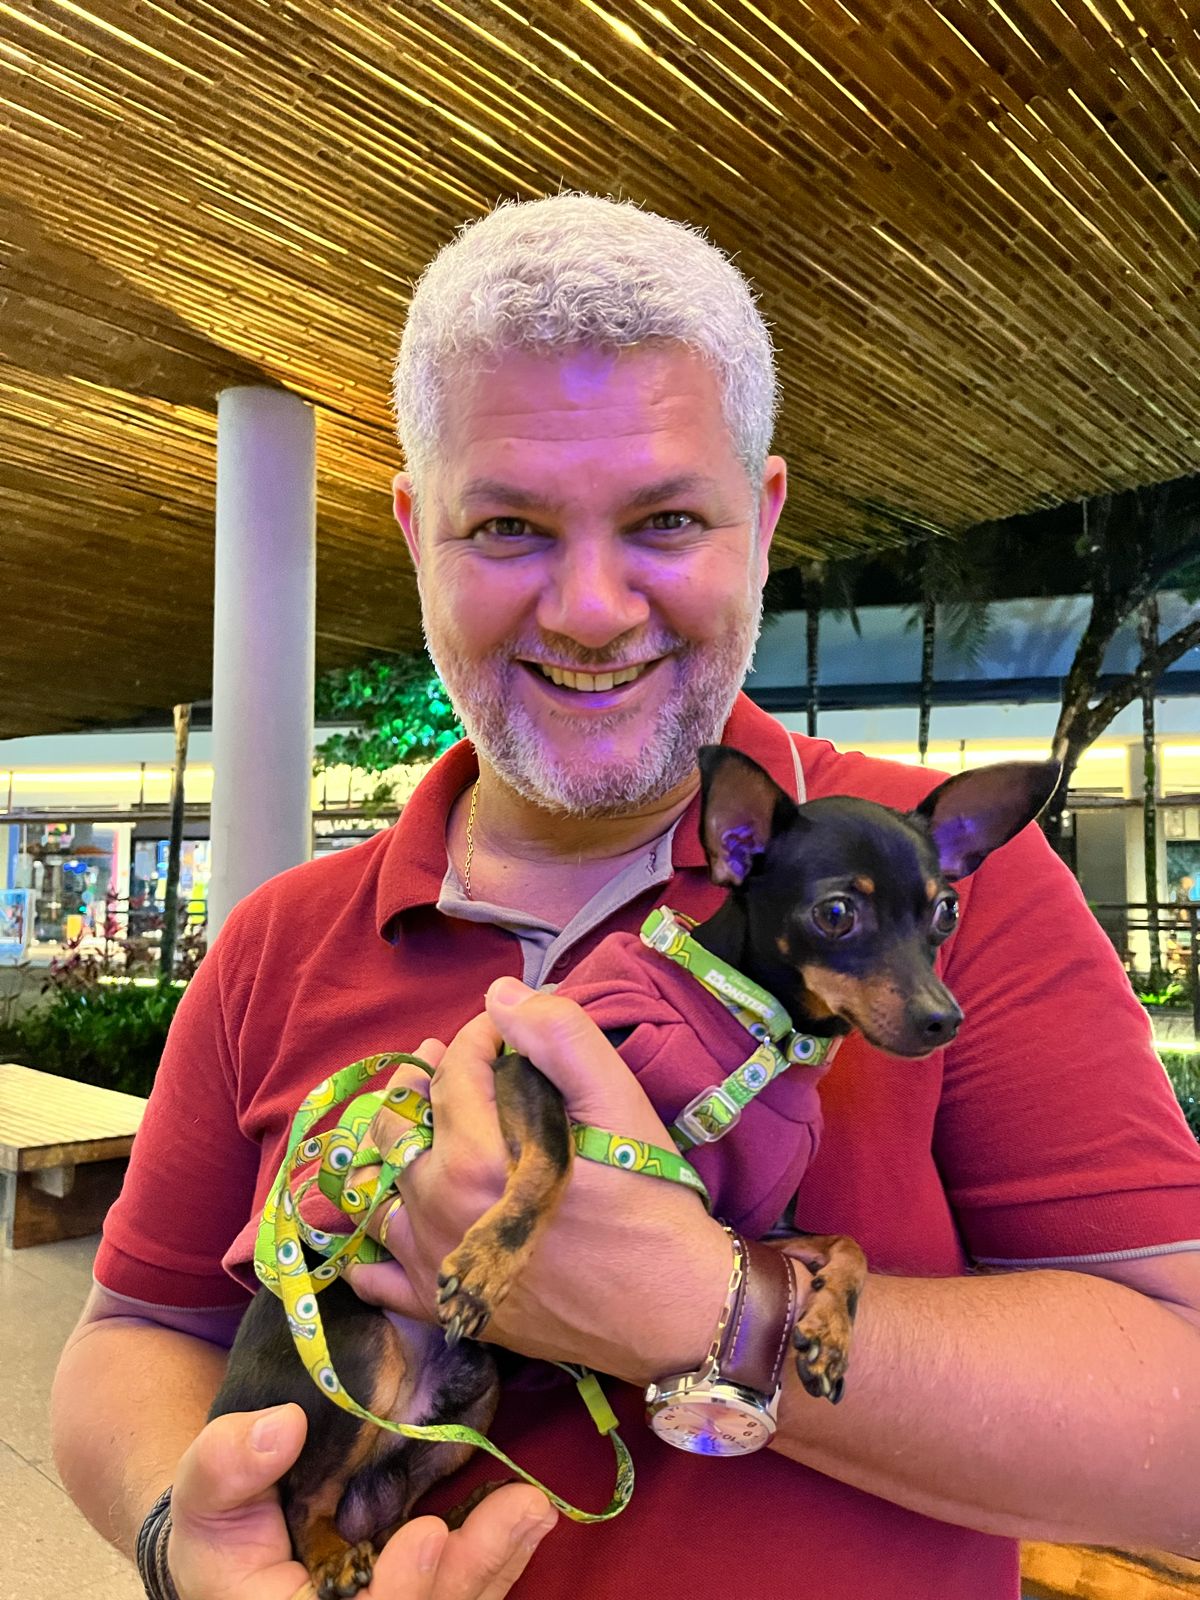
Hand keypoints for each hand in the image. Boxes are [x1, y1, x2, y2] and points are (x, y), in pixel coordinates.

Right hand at [167, 1402, 556, 1598]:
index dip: (400, 1595)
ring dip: (499, 1562)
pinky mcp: (425, 1598)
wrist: (239, 1553)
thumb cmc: (221, 1526)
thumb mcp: (205, 1495)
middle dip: (471, 1573)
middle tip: (521, 1510)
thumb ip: (228, 1466)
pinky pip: (468, 1594)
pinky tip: (530, 1518)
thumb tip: (282, 1428)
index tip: (427, 1535)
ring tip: (534, 1507)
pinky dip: (501, 1559)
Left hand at [345, 979, 730, 1385]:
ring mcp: (434, 1265)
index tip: (502, 1032)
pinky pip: (375, 1274)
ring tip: (424, 1130)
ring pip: (377, 1192)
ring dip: (396, 1152)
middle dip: (423, 1085)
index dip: (474, 1037)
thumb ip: (559, 1037)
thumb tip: (500, 994)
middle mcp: (438, 1211)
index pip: (450, 1071)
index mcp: (475, 1157)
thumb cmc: (649, 1201)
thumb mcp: (619, 1103)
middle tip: (450, 1068)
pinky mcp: (445, 1309)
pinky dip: (373, 1244)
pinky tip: (396, 1218)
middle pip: (398, 1127)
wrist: (674, 1310)